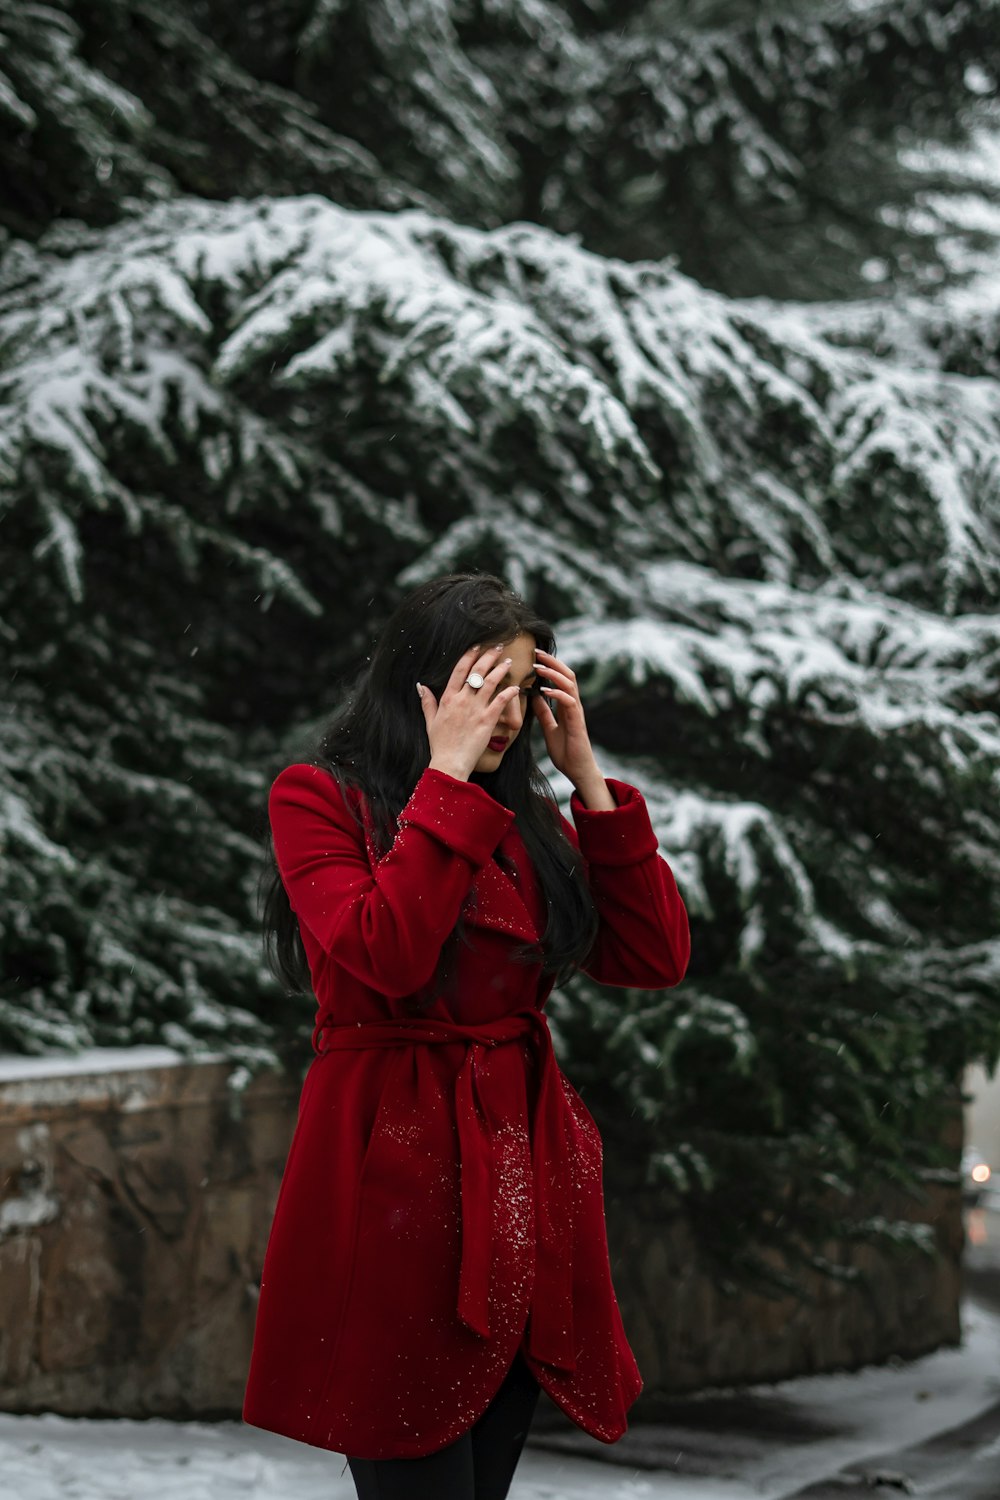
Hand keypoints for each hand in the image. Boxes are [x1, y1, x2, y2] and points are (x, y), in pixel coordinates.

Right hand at [417, 644, 520, 779]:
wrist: (450, 762)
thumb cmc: (440, 744)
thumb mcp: (430, 721)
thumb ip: (427, 702)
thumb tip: (420, 686)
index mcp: (448, 698)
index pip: (459, 670)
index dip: (469, 655)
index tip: (477, 646)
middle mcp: (462, 700)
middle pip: (477, 671)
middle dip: (488, 656)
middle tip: (497, 647)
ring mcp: (475, 709)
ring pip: (490, 682)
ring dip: (500, 669)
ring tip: (508, 662)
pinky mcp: (487, 720)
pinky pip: (500, 701)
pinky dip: (508, 692)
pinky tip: (515, 687)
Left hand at [531, 647, 606, 795]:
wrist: (577, 771)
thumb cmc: (566, 752)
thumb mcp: (549, 729)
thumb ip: (544, 713)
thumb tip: (534, 696)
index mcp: (566, 706)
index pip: (560, 678)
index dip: (549, 666)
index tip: (534, 656)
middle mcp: (573, 705)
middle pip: (567, 675)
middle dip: (552, 662)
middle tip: (536, 653)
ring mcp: (576, 713)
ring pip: (569, 685)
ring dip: (553, 674)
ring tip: (538, 668)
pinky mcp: (577, 723)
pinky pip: (569, 703)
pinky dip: (557, 694)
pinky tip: (545, 691)